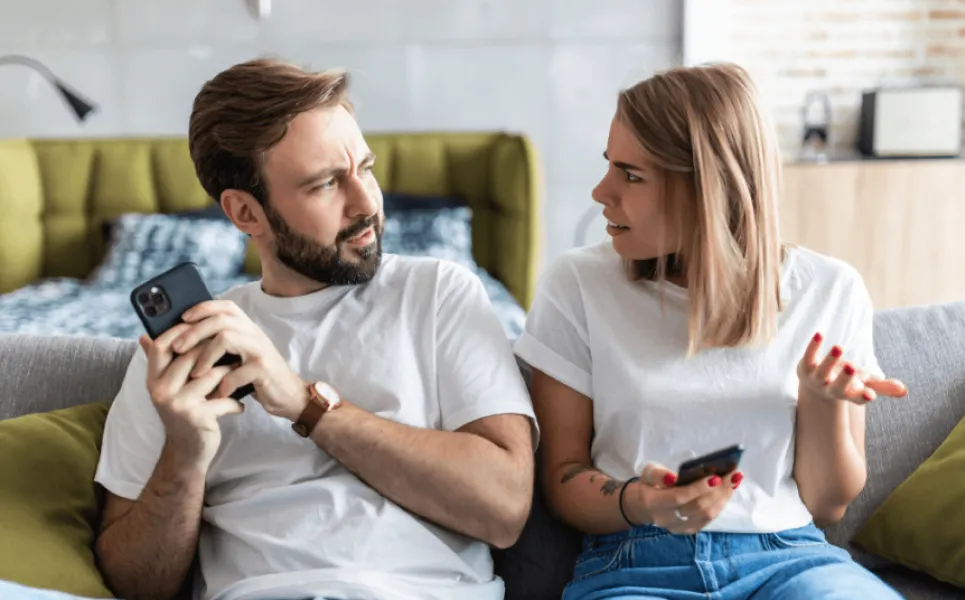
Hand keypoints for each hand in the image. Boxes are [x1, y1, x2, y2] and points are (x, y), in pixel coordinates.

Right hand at [140, 328, 243, 467]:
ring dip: (229, 373)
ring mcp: (178, 404)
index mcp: (153, 380)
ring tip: (239, 374)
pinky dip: (235, 402)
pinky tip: (240, 405)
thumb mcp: (169, 388)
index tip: (200, 325)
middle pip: (190, 356)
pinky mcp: (197, 417)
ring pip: (210, 374)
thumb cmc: (183, 413)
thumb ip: (161, 363)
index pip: (161, 346)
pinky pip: (223, 398)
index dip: (180, 332)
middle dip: (214, 349)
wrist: (187, 452)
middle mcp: (161, 391)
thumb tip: (145, 335)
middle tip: (232, 347)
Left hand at [172, 300, 308, 420]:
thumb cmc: (258, 377)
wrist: (290, 396)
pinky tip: (219, 393)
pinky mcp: (264, 369)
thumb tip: (185, 339)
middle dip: (194, 332)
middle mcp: (254, 334)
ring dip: (205, 356)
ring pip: (226, 338)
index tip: (182, 319)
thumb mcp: (241, 356)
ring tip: (194, 374)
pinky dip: (224, 383)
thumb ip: (222, 344)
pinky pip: (237, 370)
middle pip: (220, 319)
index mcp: (248, 328)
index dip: (202, 308)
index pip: (225, 306)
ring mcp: (260, 350)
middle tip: (177, 348)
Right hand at [621, 463, 742, 533]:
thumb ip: (658, 474)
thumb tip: (673, 477)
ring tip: (734, 481)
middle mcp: (666, 519)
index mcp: (654, 502)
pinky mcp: (688, 530)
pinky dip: (720, 505)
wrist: (643, 506)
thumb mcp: (648, 472)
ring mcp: (679, 527)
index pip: (679, 497)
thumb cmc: (649, 484)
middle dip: (718, 491)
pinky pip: (708, 519)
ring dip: (723, 498)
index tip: (716, 477)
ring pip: (706, 515)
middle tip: (732, 475)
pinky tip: (727, 492)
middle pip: (697, 507)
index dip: (698, 488)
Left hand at [798, 332, 906, 404]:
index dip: (862, 396)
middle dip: (844, 378)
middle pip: (837, 387)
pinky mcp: (805, 367)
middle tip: (851, 366)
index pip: (856, 398)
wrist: (813, 387)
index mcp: (847, 395)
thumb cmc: (845, 384)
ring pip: (822, 371)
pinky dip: (813, 346)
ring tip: (838, 347)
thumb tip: (904, 390)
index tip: (871, 395)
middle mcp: (830, 389)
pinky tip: (819, 334)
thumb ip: (884, 387)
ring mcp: (816, 378)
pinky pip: (808, 356)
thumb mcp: (865, 385)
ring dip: (829, 360)